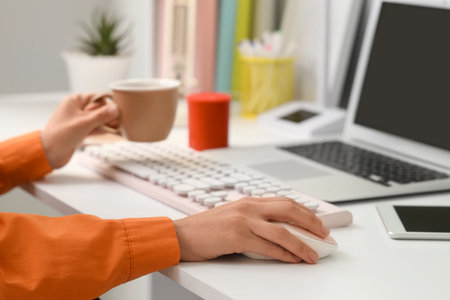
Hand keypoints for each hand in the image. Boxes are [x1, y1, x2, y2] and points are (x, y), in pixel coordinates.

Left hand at [41, 93, 118, 168]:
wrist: (49, 154)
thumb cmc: (60, 136)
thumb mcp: (83, 124)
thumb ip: (101, 116)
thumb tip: (116, 108)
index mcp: (74, 101)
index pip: (97, 97)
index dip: (109, 103)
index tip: (120, 110)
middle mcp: (77, 108)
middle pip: (99, 108)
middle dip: (110, 115)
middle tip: (122, 121)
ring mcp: (79, 120)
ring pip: (98, 119)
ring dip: (108, 123)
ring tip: (120, 128)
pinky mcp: (81, 130)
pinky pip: (95, 127)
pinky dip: (103, 130)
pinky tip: (113, 133)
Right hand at [173, 197, 329, 263]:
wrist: (180, 235)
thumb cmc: (205, 229)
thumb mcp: (232, 216)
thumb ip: (253, 219)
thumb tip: (277, 230)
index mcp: (248, 201)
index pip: (284, 202)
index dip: (304, 212)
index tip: (317, 222)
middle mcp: (248, 207)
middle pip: (289, 210)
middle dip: (311, 223)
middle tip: (324, 234)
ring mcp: (243, 220)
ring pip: (283, 231)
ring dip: (302, 244)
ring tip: (313, 254)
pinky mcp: (237, 236)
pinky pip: (268, 247)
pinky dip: (285, 254)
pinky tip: (293, 259)